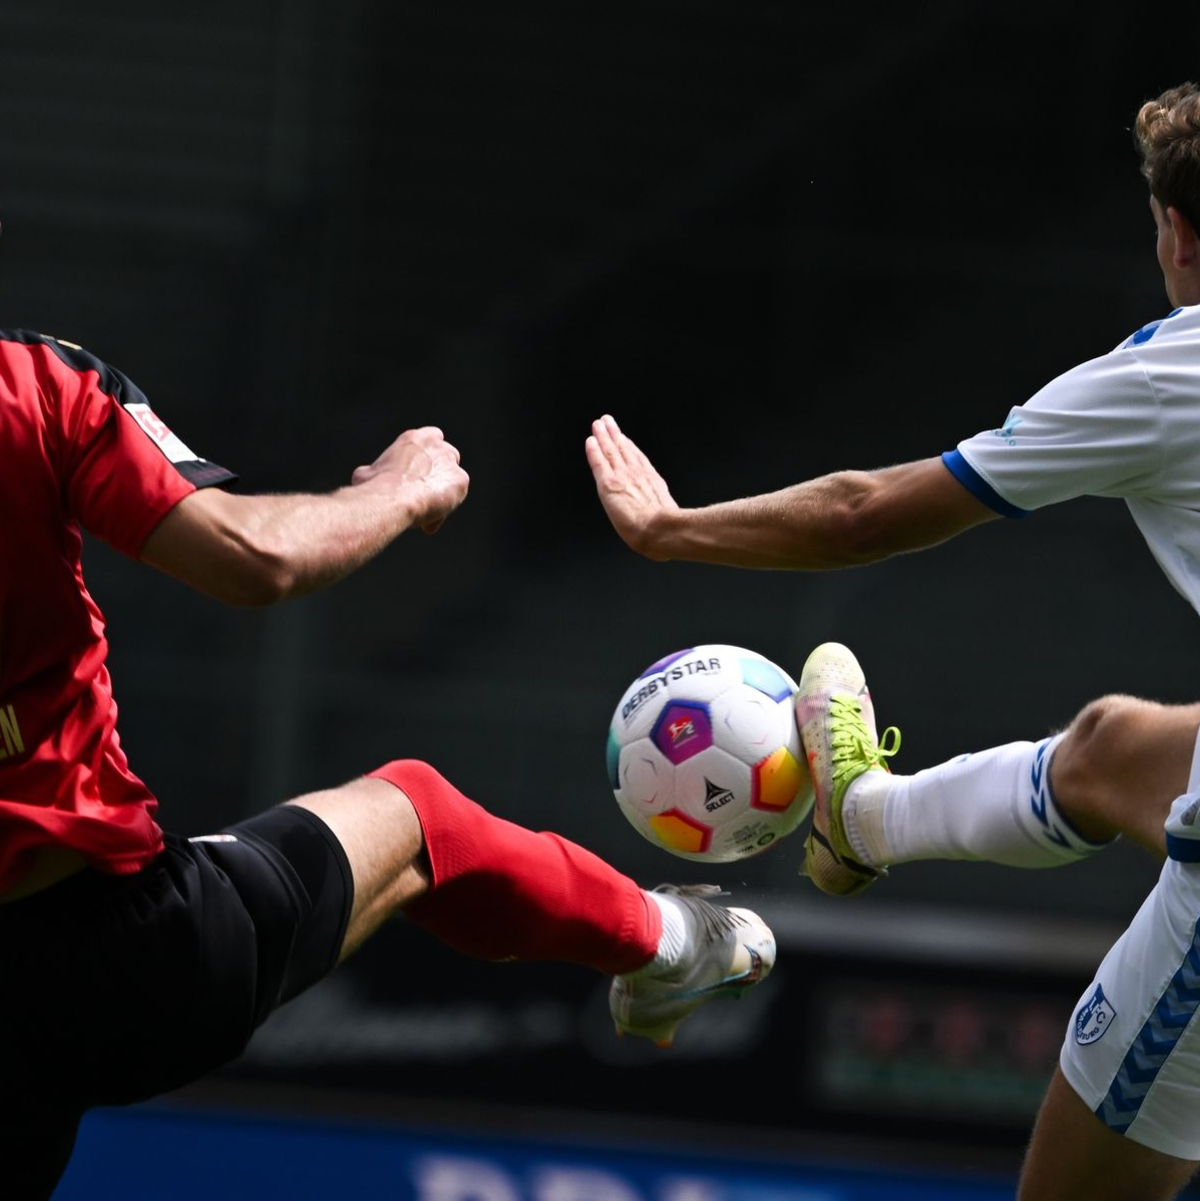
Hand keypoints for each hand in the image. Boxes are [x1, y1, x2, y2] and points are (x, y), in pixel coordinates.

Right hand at [352, 426, 469, 533]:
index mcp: (414, 439)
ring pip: (452, 478)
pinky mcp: (460, 480)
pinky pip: (456, 496)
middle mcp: (435, 445)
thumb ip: (376, 471)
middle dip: (439, 474)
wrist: (390, 499)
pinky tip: (428, 523)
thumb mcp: (366, 473)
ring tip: (426, 513)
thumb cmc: (373, 487)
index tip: (421, 474)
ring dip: (443, 492)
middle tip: (426, 495)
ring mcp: (449, 462)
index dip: (428, 457)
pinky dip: (445, 509)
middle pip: (447, 456)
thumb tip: (365, 476)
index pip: (431, 439)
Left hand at [585, 414, 677, 557]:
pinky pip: (599, 462)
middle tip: (607, 421)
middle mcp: (637, 474)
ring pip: (610, 451)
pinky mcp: (608, 483)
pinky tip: (590, 441)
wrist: (659, 529)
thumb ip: (664, 509)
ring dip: (604, 436)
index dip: (629, 447)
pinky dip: (594, 451)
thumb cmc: (665, 529)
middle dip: (615, 434)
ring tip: (599, 424)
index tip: (624, 438)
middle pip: (623, 449)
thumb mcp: (669, 514)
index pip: (638, 459)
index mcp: (652, 481)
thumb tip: (668, 517)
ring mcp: (623, 476)